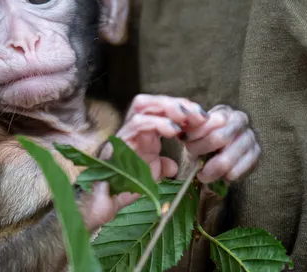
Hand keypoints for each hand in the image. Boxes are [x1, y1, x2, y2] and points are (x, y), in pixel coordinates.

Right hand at [80, 94, 210, 229]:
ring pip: (142, 105)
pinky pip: (137, 123)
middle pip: (151, 100)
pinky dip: (157, 122)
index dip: (182, 108)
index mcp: (142, 134)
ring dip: (168, 107)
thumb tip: (172, 165)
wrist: (104, 205)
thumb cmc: (124, 189)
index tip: (203, 117)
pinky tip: (173, 131)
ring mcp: (124, 133)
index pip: (160, 109)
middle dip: (176, 103)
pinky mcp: (119, 141)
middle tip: (198, 114)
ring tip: (187, 118)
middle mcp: (132, 129)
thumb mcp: (150, 176)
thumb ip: (161, 166)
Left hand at [179, 104, 260, 183]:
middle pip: (218, 138)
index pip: (209, 120)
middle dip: (201, 151)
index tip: (183, 140)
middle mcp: (240, 121)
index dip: (194, 132)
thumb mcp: (194, 133)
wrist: (220, 155)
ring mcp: (250, 138)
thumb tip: (179, 131)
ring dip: (210, 170)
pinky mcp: (256, 155)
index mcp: (223, 112)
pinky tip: (218, 177)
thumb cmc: (204, 141)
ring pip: (226, 159)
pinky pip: (237, 171)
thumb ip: (188, 130)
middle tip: (192, 159)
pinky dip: (224, 177)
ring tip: (202, 175)